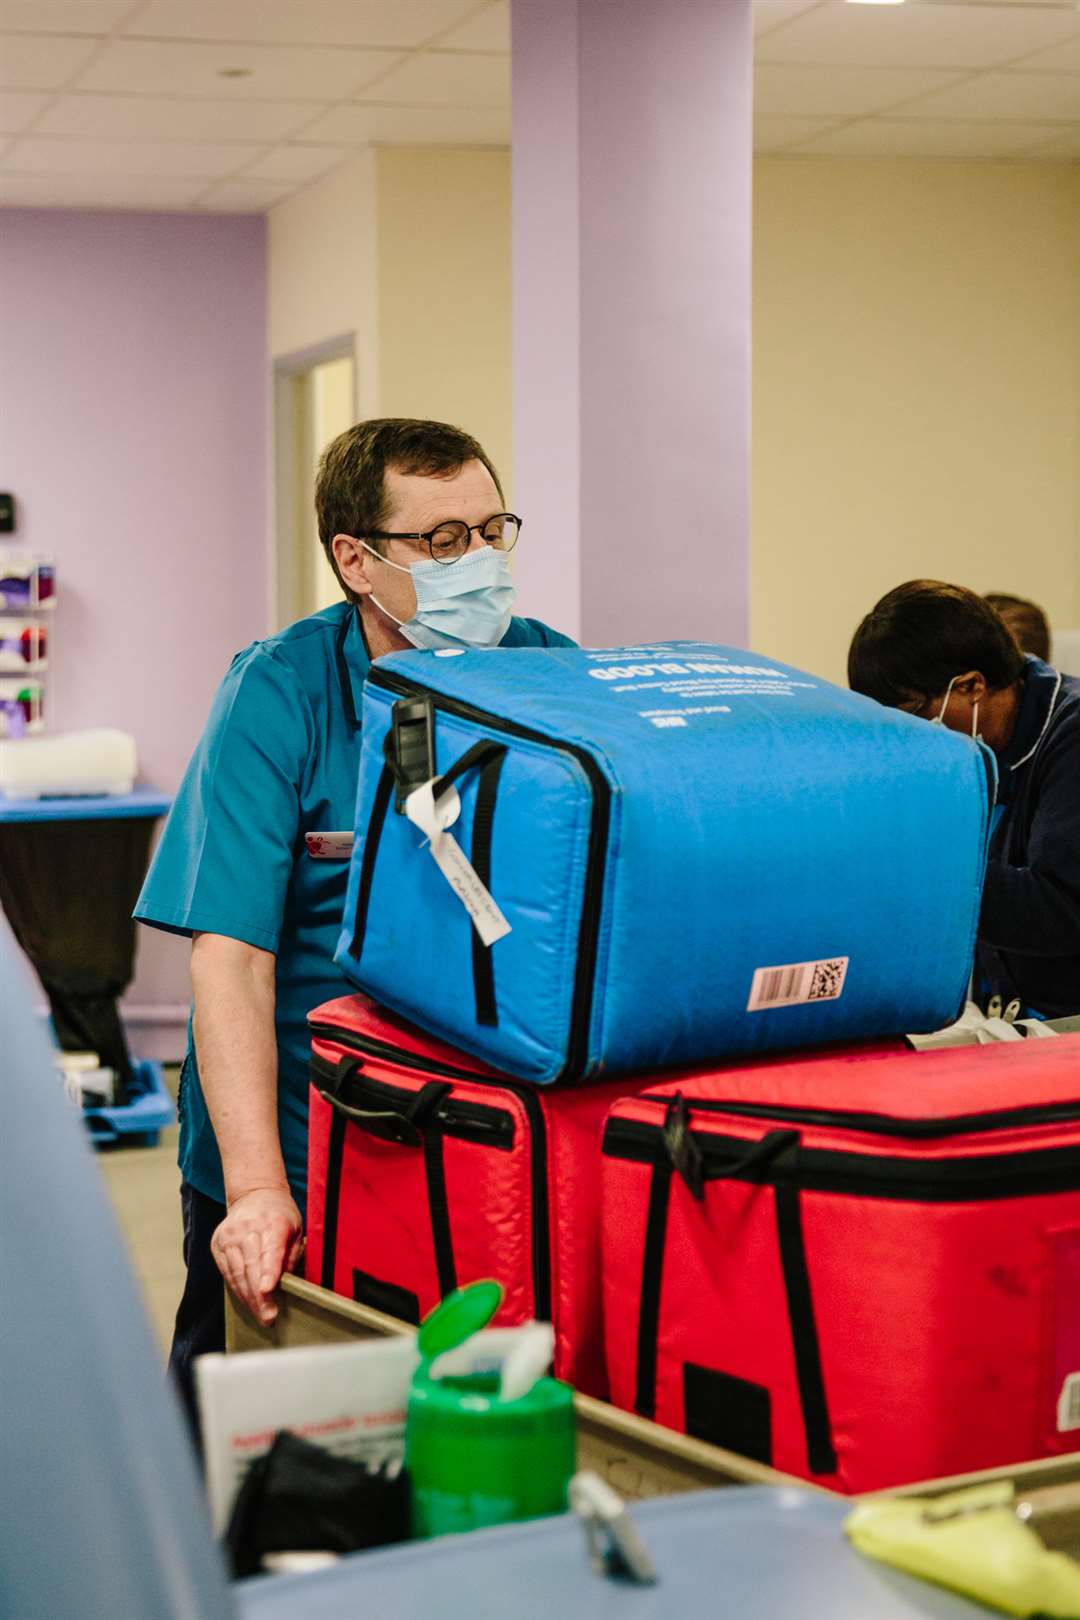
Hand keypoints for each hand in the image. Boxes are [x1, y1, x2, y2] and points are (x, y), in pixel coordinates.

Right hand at [210, 1186, 303, 1324]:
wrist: (254, 1195)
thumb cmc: (280, 1216)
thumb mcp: (296, 1229)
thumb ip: (293, 1254)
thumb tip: (287, 1282)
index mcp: (273, 1222)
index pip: (270, 1250)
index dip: (268, 1272)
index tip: (268, 1290)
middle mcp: (248, 1228)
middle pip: (251, 1266)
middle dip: (259, 1295)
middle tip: (268, 1317)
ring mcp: (229, 1236)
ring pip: (237, 1272)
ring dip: (248, 1297)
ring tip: (260, 1315)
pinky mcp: (217, 1243)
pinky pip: (227, 1272)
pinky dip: (237, 1289)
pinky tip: (247, 1302)